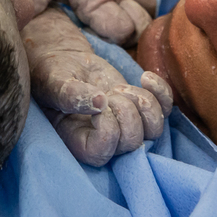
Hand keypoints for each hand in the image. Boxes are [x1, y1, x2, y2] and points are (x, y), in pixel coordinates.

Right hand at [23, 8, 172, 165]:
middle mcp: (104, 142)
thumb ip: (70, 95)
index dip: (107, 128)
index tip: (98, 101)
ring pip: (154, 130)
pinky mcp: (139, 109)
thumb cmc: (51, 76)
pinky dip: (162, 92)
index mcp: (77, 142)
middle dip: (126, 112)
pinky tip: (145, 77)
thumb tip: (99, 102)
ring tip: (122, 87)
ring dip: (144, 103)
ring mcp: (125, 127)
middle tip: (111, 92)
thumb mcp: (53, 83)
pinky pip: (166, 110)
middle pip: (132, 143)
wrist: (64, 64)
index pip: (102, 152)